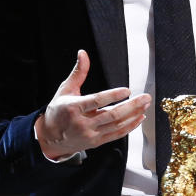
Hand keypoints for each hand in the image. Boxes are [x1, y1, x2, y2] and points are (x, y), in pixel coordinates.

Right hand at [34, 50, 149, 158]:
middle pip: (112, 115)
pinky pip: (116, 135)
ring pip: (116, 125)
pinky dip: (130, 127)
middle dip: (132, 106)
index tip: (127, 90)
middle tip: (145, 97)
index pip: (97, 101)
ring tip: (145, 105)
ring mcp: (90, 134)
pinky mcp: (96, 142)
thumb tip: (83, 53)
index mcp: (73, 108)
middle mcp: (83, 123)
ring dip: (134, 115)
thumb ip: (78, 72)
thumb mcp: (65, 89)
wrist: (49, 138)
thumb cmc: (58, 111)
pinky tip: (139, 118)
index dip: (113, 96)